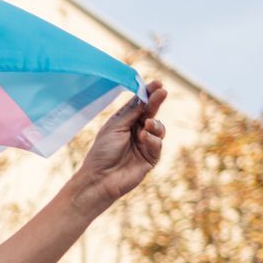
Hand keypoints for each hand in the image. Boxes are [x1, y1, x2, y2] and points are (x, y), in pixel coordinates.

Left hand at [69, 78, 166, 213]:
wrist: (100, 178)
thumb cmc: (102, 152)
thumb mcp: (115, 127)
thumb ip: (131, 113)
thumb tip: (144, 96)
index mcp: (125, 122)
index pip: (139, 104)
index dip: (148, 94)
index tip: (157, 84)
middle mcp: (136, 131)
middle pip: (151, 113)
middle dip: (156, 102)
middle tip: (162, 92)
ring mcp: (144, 144)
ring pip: (159, 128)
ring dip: (155, 124)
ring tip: (147, 125)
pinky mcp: (151, 158)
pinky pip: (158, 144)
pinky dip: (152, 139)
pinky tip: (144, 138)